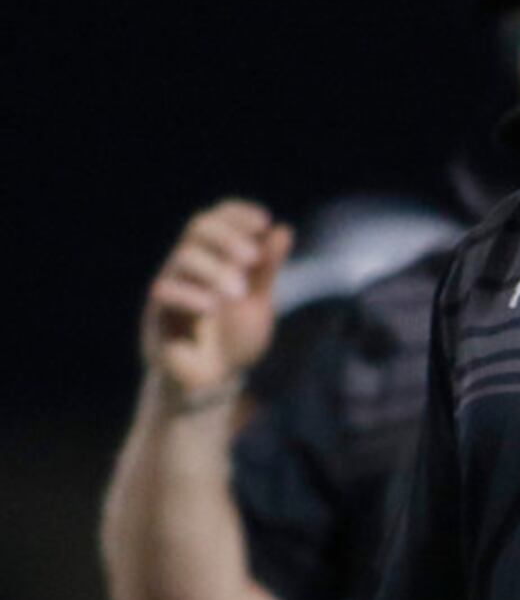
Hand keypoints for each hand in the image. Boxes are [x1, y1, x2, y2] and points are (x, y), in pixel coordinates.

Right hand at [140, 199, 293, 402]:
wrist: (214, 384)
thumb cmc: (234, 339)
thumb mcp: (257, 303)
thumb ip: (266, 271)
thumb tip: (282, 230)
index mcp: (213, 258)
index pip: (217, 219)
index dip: (236, 214)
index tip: (263, 221)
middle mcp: (189, 267)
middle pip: (197, 229)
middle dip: (227, 237)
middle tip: (252, 258)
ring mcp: (171, 288)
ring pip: (183, 257)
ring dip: (215, 269)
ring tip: (239, 292)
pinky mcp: (157, 316)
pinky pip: (165, 292)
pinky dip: (191, 295)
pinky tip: (212, 307)